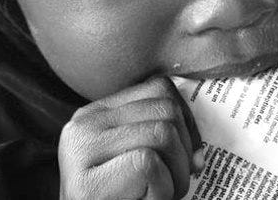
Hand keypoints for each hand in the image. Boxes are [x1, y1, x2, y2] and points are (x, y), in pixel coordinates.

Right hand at [59, 77, 203, 199]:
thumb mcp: (137, 160)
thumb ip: (157, 134)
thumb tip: (198, 142)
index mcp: (95, 114)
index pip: (158, 88)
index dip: (188, 120)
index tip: (190, 155)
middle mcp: (82, 124)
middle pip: (165, 110)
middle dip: (185, 152)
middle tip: (174, 185)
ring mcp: (80, 151)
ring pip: (162, 134)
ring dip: (177, 176)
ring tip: (160, 198)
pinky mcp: (87, 182)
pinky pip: (149, 164)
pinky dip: (162, 192)